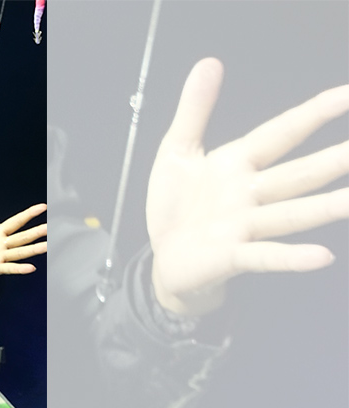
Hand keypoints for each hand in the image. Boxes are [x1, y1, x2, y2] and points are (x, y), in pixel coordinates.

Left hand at [0, 195, 46, 291]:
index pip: (17, 221)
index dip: (29, 214)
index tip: (42, 207)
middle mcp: (3, 245)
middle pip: (23, 237)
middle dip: (36, 232)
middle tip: (48, 227)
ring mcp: (2, 256)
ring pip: (20, 252)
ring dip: (33, 249)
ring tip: (46, 246)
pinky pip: (10, 268)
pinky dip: (20, 268)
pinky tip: (30, 268)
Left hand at [148, 58, 348, 315]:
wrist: (161, 260)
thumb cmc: (174, 207)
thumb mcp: (176, 151)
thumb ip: (194, 109)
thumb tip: (209, 62)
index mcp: (237, 164)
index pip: (282, 133)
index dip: (315, 113)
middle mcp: (249, 194)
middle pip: (300, 173)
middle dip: (336, 159)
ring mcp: (243, 226)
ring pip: (292, 213)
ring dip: (327, 207)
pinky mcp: (230, 256)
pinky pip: (264, 256)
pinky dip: (290, 257)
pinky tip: (321, 256)